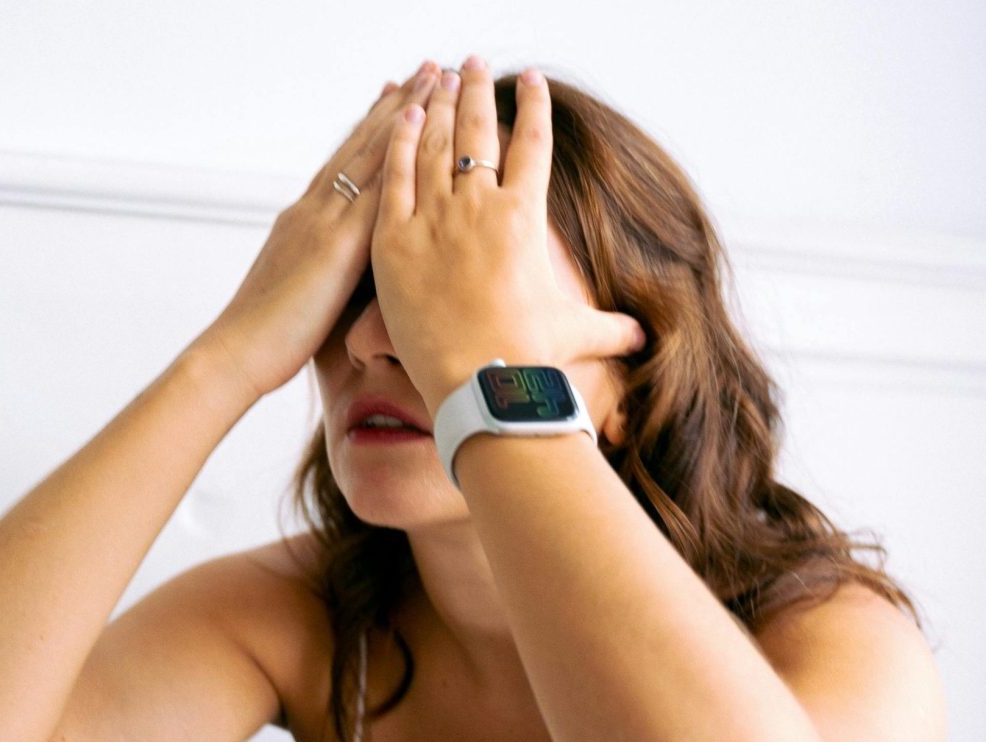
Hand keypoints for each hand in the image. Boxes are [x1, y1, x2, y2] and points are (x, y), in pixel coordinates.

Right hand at [199, 62, 441, 405]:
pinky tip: (422, 130)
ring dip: (405, 115)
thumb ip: (322, 276)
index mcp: (302, 224)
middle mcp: (312, 211)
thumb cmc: (267, 342)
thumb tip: (340, 281)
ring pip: (371, 155)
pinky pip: (375, 188)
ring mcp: (323, 222)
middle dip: (395, 108)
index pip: (343, 167)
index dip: (372, 131)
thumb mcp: (298, 296)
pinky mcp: (336, 244)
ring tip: (433, 79)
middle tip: (425, 72)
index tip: (396, 100)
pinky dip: (399, 156)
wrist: (238, 352)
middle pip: (360, 147)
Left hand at [371, 59, 644, 417]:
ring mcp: (434, 220)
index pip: (533, 146)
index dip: (534, 108)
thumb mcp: (576, 334)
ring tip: (438, 77)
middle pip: (479, 131)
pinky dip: (400, 141)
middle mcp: (479, 207)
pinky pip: (394, 177)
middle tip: (475, 62)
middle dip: (478, 90)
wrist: (481, 383)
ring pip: (434, 145)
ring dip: (438, 105)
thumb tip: (642, 337)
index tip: (531, 82)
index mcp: (524, 218)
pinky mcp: (395, 242)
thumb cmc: (530, 359)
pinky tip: (403, 114)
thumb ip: (608, 327)